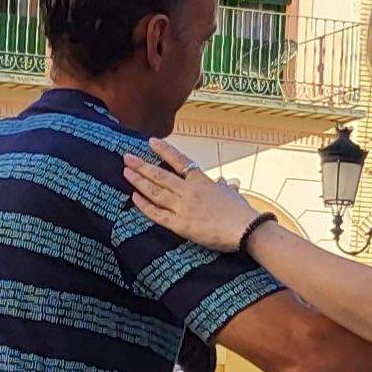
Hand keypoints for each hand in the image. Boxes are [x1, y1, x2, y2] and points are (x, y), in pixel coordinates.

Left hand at [122, 143, 264, 253]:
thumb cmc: (241, 212)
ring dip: (139, 181)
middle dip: (142, 165)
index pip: (179, 161)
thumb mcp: (232, 194)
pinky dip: (144, 205)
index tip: (151, 142)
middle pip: (160, 175)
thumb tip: (224, 182)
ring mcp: (183, 207)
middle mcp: (188, 191)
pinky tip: (134, 197)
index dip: (164, 150)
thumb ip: (223, 187)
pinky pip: (157, 214)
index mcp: (201, 181)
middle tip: (127, 157)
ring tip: (126, 172)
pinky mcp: (180, 225)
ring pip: (155, 192)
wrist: (245, 230)